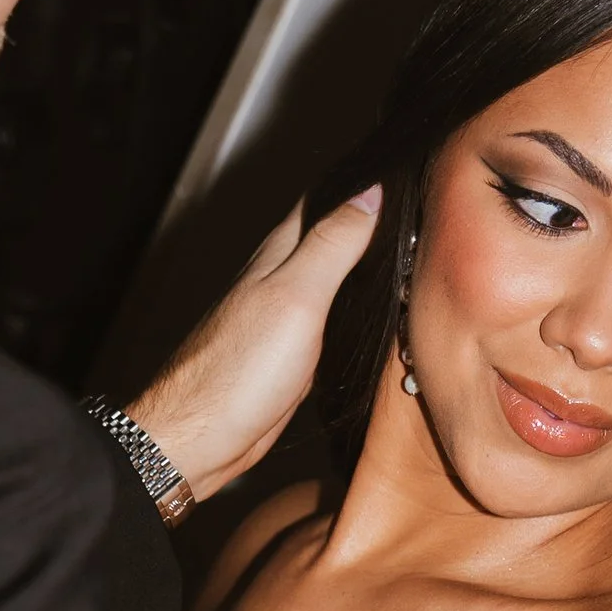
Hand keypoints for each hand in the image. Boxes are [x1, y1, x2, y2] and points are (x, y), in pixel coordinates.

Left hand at [128, 187, 381, 504]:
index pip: (321, 202)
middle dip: (363, 223)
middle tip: (411, 211)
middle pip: (326, 239)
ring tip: (402, 257)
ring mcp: (281, 322)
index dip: (356, 184)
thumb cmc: (237, 373)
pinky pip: (325, 324)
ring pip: (327, 282)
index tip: (394, 169)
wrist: (200, 442)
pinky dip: (349, 315)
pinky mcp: (286, 360)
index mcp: (278, 256)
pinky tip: (369, 320)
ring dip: (357, 269)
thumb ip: (332, 246)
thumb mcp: (297, 298)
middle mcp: (277, 282)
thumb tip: (369, 194)